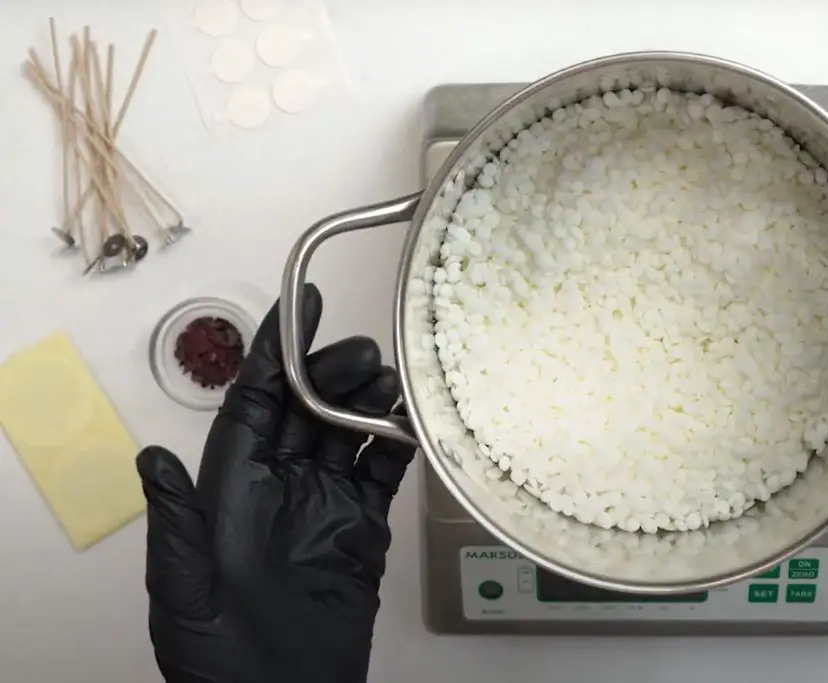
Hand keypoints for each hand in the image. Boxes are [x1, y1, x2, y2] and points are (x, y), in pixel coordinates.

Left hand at [136, 285, 414, 682]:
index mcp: (233, 488)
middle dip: (334, 372)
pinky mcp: (362, 529)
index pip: (256, 402)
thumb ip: (178, 526)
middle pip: (310, 408)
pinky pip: (382, 476)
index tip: (302, 306)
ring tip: (390, 383)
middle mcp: (280, 485)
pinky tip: (412, 425)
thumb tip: (152, 460)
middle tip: (365, 353)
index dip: (277, 352)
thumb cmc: (218, 659)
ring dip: (369, 402)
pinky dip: (399, 447)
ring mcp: (326, 505)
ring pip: (349, 432)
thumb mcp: (185, 595)